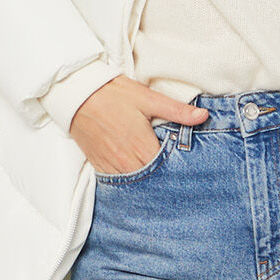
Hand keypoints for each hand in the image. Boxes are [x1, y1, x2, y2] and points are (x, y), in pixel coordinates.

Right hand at [71, 76, 209, 173]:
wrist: (76, 95)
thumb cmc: (113, 94)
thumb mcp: (148, 98)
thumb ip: (177, 111)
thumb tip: (203, 116)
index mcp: (143, 147)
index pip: (168, 170)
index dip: (178, 170)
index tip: (188, 169)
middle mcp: (127, 163)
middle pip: (152, 181)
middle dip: (164, 178)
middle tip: (177, 176)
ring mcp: (111, 167)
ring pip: (135, 185)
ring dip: (147, 182)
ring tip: (159, 177)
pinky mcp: (99, 166)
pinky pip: (118, 182)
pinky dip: (129, 180)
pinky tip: (137, 174)